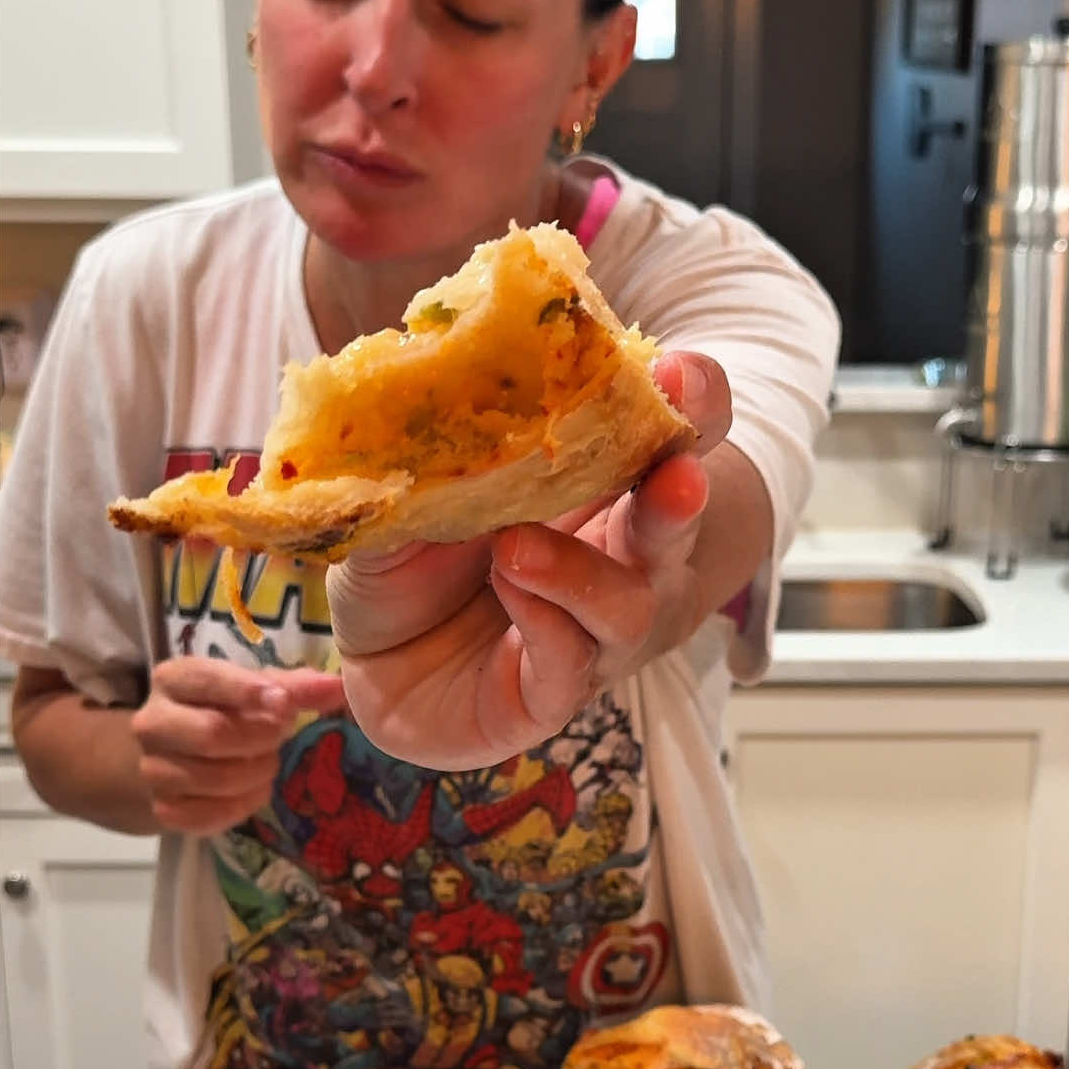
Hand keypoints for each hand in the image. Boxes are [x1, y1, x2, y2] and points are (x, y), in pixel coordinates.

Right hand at [131, 657, 345, 834]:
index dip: (247, 691)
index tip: (284, 704)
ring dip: (257, 772)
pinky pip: (209, 816)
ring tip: (266, 760)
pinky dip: (243, 805)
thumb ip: (294, 687)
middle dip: (261, 737)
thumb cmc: (224, 709)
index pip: (206, 680)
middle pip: (212, 734)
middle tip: (280, 734)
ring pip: (215, 779)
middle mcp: (152, 722)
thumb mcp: (255, 689)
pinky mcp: (163, 809)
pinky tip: (252, 789)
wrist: (178, 752)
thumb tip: (337, 686)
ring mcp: (152, 769)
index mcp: (173, 679)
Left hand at [328, 351, 731, 768]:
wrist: (378, 664)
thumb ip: (428, 453)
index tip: (678, 374)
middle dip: (679, 493)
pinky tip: (507, 591)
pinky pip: (567, 665)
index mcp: (595, 491)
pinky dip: (542, 624)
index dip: (690, 405)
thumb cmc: (414, 565)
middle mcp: (614, 560)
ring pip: (628, 608)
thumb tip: (416, 394)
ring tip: (518, 546)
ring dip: (584, 573)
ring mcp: (591, 633)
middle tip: (678, 472)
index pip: (668, 439)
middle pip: (673, 523)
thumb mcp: (411, 494)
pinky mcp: (550, 695)